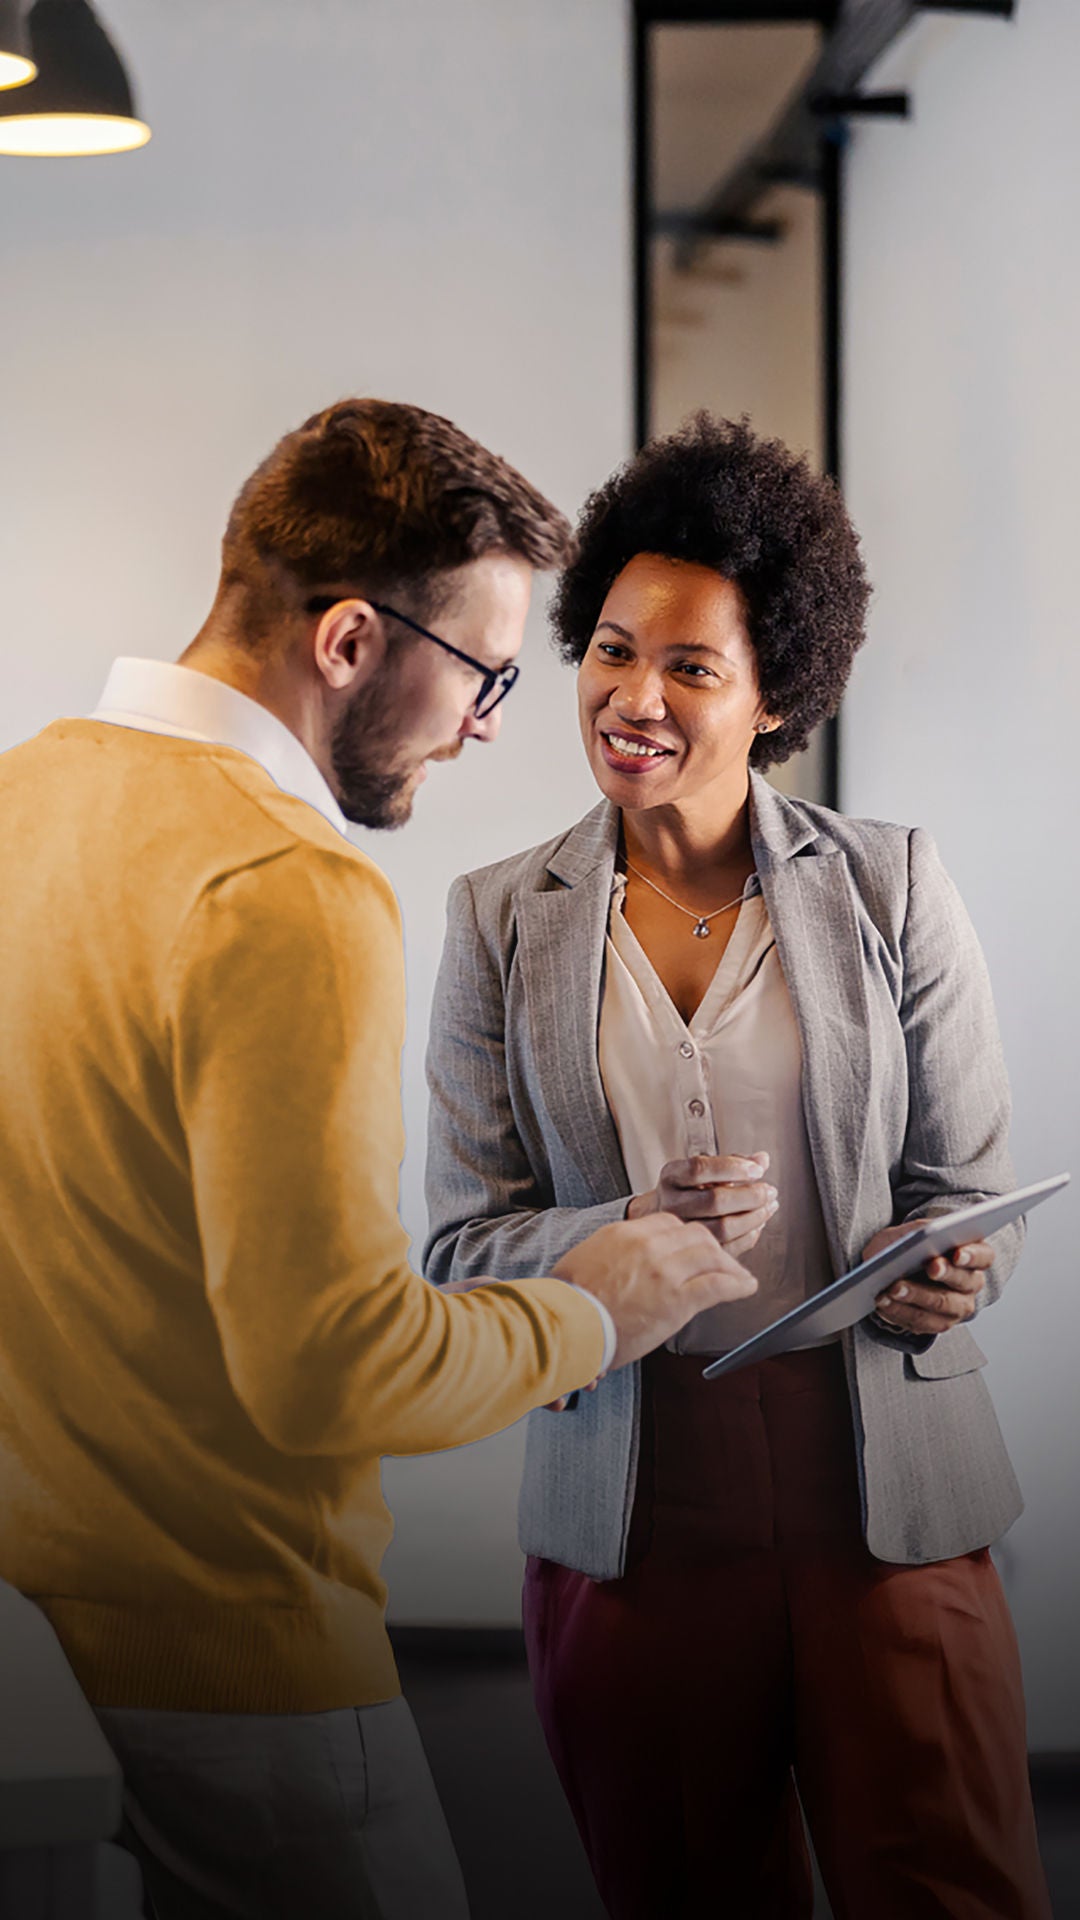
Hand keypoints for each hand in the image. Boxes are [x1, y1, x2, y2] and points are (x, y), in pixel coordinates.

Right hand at [551, 1211, 756, 1371]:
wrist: (562, 1324)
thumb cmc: (566, 1304)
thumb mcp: (581, 1263)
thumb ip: (605, 1259)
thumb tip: (609, 1271)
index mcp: (623, 1233)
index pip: (668, 1222)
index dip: (686, 1236)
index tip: (692, 1247)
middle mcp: (648, 1245)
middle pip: (695, 1234)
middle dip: (711, 1248)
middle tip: (720, 1261)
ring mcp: (665, 1271)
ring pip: (712, 1254)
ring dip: (729, 1265)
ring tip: (738, 1276)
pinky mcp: (678, 1299)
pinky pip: (720, 1284)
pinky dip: (738, 1284)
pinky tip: (746, 1287)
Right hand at [627, 1151, 777, 1256]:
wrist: (660, 1216)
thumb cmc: (687, 1189)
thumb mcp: (702, 1168)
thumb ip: (732, 1162)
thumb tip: (762, 1159)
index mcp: (671, 1176)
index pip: (699, 1168)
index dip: (732, 1167)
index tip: (758, 1168)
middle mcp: (671, 1204)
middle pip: (715, 1201)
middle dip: (750, 1196)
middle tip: (769, 1191)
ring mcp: (681, 1230)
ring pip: (723, 1228)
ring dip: (754, 1217)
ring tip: (769, 1206)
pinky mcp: (694, 1252)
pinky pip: (728, 1247)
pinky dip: (749, 1236)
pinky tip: (758, 1224)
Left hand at [863, 1220, 991, 1335]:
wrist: (893, 1269)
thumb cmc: (908, 1246)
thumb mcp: (911, 1231)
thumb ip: (921, 1230)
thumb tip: (922, 1236)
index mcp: (974, 1254)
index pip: (983, 1255)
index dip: (972, 1255)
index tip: (957, 1253)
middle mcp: (971, 1282)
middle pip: (964, 1281)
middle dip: (945, 1273)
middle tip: (930, 1268)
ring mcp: (958, 1306)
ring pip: (942, 1304)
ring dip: (916, 1296)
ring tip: (894, 1288)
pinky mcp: (938, 1323)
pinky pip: (922, 1322)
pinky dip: (900, 1311)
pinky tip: (884, 1302)